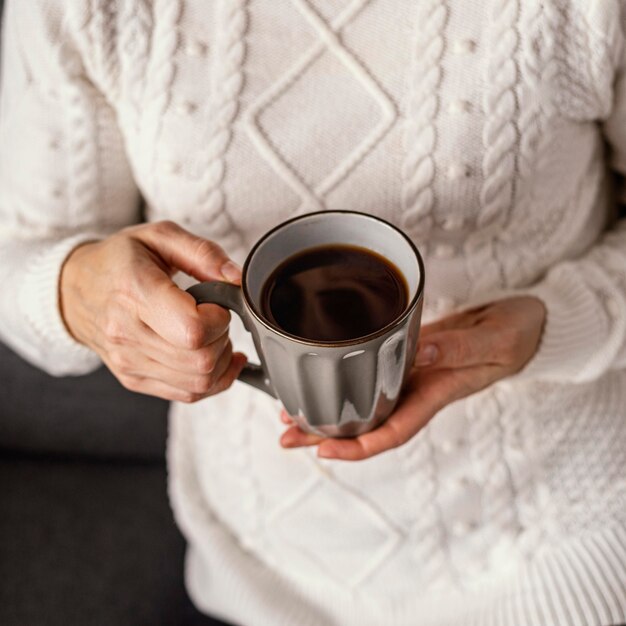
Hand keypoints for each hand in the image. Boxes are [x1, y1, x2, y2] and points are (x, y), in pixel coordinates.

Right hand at [60, 220, 246, 401]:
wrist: (74, 289)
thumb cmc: (119, 261)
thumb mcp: (159, 236)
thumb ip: (203, 253)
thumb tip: (236, 279)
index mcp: (134, 292)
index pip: (193, 330)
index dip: (219, 319)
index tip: (217, 304)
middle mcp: (127, 334)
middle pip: (201, 361)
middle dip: (223, 339)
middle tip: (216, 318)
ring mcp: (129, 362)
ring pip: (199, 383)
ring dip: (221, 361)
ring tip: (214, 336)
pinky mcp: (134, 379)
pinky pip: (188, 394)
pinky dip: (213, 380)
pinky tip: (216, 357)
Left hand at [279, 296, 545, 459]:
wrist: (522, 323)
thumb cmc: (516, 336)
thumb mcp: (494, 340)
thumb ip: (459, 347)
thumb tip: (421, 353)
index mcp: (436, 393)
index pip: (392, 432)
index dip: (357, 447)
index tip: (323, 449)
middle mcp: (417, 389)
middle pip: (366, 424)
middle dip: (325, 435)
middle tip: (286, 437)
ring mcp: (410, 373)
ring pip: (362, 401)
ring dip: (327, 410)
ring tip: (288, 415)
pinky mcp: (407, 354)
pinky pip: (369, 372)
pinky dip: (344, 378)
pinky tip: (321, 376)